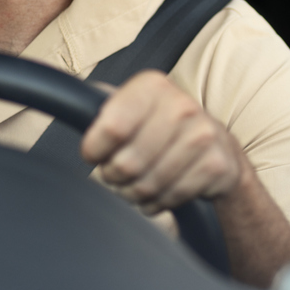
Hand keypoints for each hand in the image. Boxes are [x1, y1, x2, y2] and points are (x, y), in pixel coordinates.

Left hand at [80, 70, 244, 213]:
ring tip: (136, 184)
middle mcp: (181, 105)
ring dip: (134, 193)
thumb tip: (72, 105)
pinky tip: (159, 191)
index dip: (95, 150)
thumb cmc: (161, 127)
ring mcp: (202, 136)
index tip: (95, 153)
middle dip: (114, 177)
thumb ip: (100, 106)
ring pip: (146, 185)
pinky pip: (169, 198)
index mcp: (152, 86)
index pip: (111, 128)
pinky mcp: (215, 165)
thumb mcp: (132, 106)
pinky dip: (157, 203)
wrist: (217, 146)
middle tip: (116, 173)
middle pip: (127, 163)